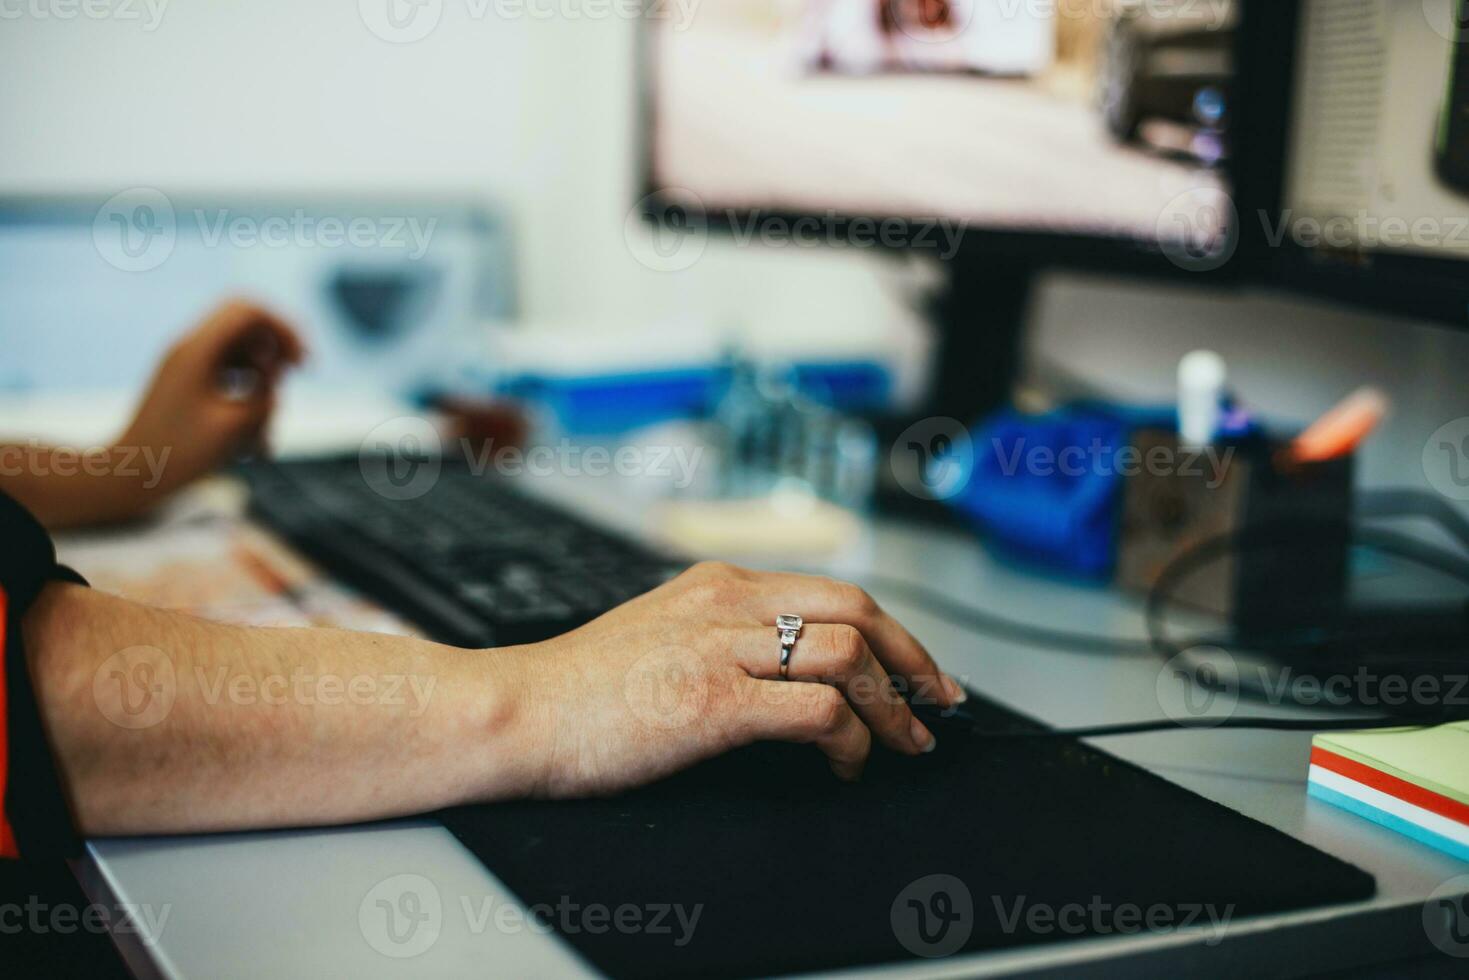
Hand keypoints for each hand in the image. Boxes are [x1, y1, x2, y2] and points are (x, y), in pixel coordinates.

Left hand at [118, 300, 304, 496]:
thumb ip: (264, 394)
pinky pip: (229, 376)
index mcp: (196, 351)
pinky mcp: (187, 383)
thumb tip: (276, 374)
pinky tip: (253, 438)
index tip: (302, 364)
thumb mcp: (234, 427)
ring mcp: (187, 365)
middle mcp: (189, 349)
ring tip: (267, 428)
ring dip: (264, 380)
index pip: (249, 311)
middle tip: (296, 374)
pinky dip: (247, 395)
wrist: (130, 474)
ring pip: (242, 354)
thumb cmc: (179, 455)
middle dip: (277, 346)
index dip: (284, 329)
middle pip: (247, 324)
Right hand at [504, 561, 966, 796]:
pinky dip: (850, 739)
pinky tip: (844, 765)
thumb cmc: (575, 689)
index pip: (832, 591)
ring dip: (891, 705)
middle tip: (937, 703)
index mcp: (717, 584)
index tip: (917, 668)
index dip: (891, 631)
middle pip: (857, 610)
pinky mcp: (712, 698)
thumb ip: (719, 635)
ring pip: (848, 654)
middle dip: (913, 660)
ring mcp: (720, 647)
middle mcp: (726, 602)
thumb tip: (783, 671)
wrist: (514, 712)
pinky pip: (817, 708)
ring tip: (901, 743)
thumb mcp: (658, 635)